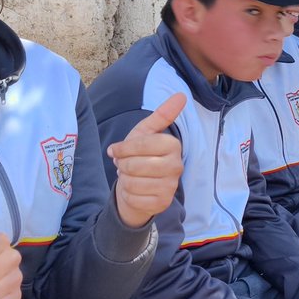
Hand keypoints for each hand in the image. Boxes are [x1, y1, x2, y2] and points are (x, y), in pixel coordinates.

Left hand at [108, 93, 185, 228]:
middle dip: (122, 165)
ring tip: (130, 176)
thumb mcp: (146, 133)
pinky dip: (128, 194)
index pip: (141, 144)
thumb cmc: (141, 156)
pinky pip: (134, 198)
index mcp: (173, 145)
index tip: (117, 150)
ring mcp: (171, 186)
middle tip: (124, 165)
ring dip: (124, 180)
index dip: (123, 148)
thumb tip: (181, 95)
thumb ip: (162, 115)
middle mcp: (176, 166)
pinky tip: (134, 190)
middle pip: (135, 164)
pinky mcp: (162, 203)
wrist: (140, 186)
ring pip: (133, 182)